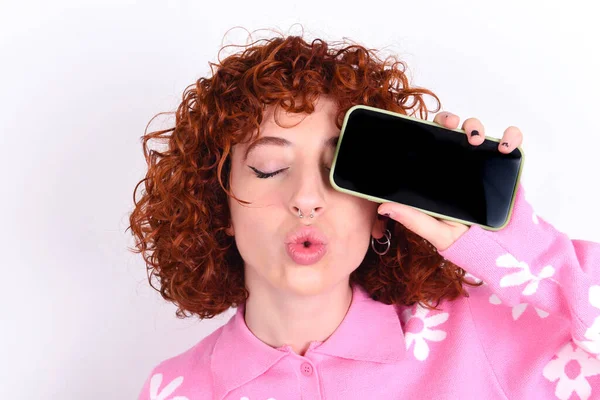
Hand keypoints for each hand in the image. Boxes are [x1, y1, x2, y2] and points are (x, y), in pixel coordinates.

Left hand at [376, 112, 523, 251]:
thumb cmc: (466, 240)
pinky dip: (511, 136)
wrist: (501, 250)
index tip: (423, 127)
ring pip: (477, 131)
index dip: (424, 130)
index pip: (427, 144)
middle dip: (448, 120)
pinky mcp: (506, 165)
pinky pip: (511, 142)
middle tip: (450, 126)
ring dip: (475, 126)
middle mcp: (458, 163)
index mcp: (438, 174)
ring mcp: (482, 162)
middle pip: (451, 131)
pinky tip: (504, 146)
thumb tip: (384, 207)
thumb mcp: (437, 231)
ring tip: (475, 140)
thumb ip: (414, 219)